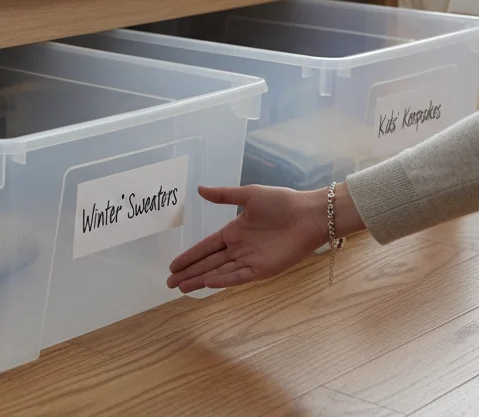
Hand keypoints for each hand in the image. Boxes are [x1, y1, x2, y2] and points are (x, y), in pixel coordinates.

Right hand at [166, 185, 327, 292]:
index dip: (189, 256)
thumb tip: (199, 189)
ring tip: (182, 287)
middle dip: (189, 273)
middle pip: (208, 263)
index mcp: (233, 232)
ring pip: (219, 272)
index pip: (205, 247)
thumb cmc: (281, 202)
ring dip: (201, 280)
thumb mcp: (249, 195)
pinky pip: (238, 277)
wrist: (309, 215)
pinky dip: (223, 280)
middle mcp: (238, 249)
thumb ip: (223, 195)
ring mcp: (250, 261)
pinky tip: (208, 283)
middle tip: (169, 283)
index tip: (173, 266)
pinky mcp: (263, 269)